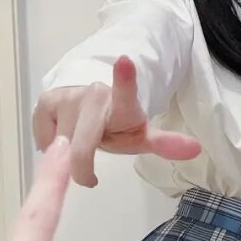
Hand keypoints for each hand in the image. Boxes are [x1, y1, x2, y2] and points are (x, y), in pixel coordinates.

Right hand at [33, 55, 200, 186]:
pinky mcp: (45, 102)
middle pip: (83, 143)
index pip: (125, 95)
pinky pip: (45, 139)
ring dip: (69, 151)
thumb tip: (196, 149)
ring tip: (79, 142)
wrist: (86, 103)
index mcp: (122, 104)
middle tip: (87, 178)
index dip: (125, 80)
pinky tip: (63, 137)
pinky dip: (53, 145)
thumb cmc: (115, 125)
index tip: (125, 61)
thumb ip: (164, 143)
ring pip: (62, 144)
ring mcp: (66, 98)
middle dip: (82, 164)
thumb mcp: (139, 136)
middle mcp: (92, 96)